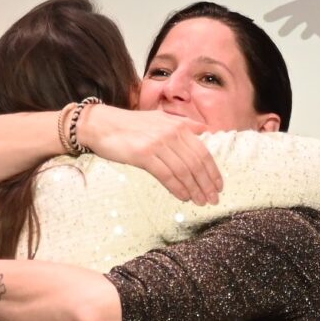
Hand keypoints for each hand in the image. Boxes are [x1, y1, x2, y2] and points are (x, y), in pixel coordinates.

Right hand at [78, 105, 220, 204]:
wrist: (100, 124)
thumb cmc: (132, 124)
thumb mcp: (161, 118)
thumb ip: (184, 124)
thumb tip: (206, 130)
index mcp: (179, 126)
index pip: (204, 152)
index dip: (213, 171)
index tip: (219, 186)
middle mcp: (172, 134)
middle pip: (196, 164)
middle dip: (207, 184)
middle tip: (213, 199)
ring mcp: (158, 144)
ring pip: (183, 171)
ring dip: (194, 189)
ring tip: (200, 202)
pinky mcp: (143, 154)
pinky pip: (166, 175)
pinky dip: (177, 188)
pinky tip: (183, 197)